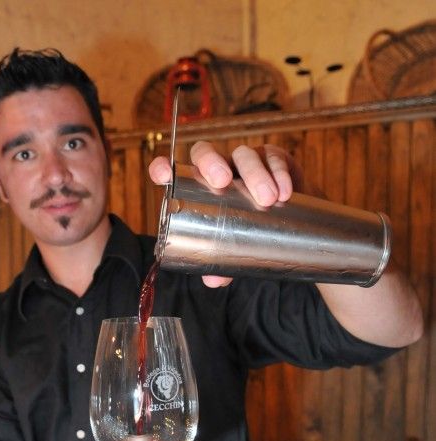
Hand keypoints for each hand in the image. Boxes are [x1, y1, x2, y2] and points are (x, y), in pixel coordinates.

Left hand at [149, 141, 303, 286]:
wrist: (288, 222)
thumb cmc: (247, 230)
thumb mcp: (231, 246)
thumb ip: (219, 261)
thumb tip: (213, 281)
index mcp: (198, 187)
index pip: (174, 172)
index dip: (163, 168)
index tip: (160, 175)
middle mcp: (217, 168)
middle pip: (206, 152)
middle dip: (212, 162)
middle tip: (223, 182)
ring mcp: (244, 161)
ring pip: (244, 155)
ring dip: (254, 174)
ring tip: (267, 199)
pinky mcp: (274, 159)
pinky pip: (275, 158)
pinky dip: (280, 172)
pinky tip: (285, 191)